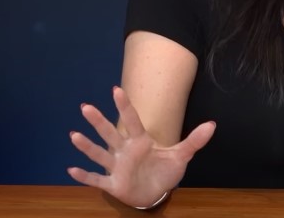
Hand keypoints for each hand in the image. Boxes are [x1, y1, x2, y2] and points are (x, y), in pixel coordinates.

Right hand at [67, 85, 215, 207]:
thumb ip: (194, 140)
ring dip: (87, 147)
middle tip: (85, 107)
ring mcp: (117, 167)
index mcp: (141, 141)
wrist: (155, 192)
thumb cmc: (164, 170)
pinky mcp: (113, 184)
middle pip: (111, 134)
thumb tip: (212, 124)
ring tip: (74, 135)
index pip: (133, 121)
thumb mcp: (181, 155)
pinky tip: (71, 170)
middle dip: (99, 122)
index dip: (125, 106)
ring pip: (100, 154)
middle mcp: (125, 151)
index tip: (116, 89)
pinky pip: (97, 179)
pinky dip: (85, 177)